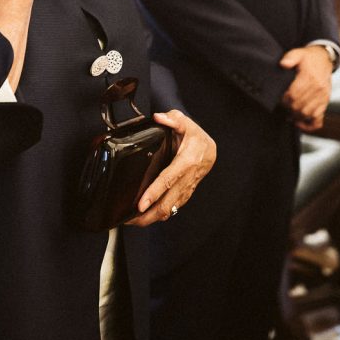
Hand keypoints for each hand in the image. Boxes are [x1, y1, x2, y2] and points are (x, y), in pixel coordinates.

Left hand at [128, 110, 215, 225]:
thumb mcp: (185, 123)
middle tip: (129, 220)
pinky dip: (159, 215)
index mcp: (186, 162)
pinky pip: (173, 208)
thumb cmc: (195, 136)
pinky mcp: (184, 194)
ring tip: (133, 221)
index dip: (154, 193)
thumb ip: (172, 119)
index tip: (140, 204)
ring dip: (152, 218)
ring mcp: (186, 189)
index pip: (167, 180)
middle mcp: (186, 179)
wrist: (210, 149)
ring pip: (170, 209)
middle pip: (167, 203)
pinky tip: (147, 216)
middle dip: (148, 215)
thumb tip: (159, 117)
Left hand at [280, 45, 332, 132]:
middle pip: (299, 106)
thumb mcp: (298, 53)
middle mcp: (318, 89)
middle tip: (282, 106)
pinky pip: (318, 120)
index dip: (284, 100)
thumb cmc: (308, 58)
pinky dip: (309, 126)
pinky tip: (299, 123)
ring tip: (288, 114)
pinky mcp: (325, 103)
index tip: (279, 99)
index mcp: (310, 77)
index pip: (294, 95)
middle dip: (288, 108)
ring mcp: (323, 97)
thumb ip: (290, 57)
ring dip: (296, 116)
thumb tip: (283, 64)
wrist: (324, 60)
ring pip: (307, 114)